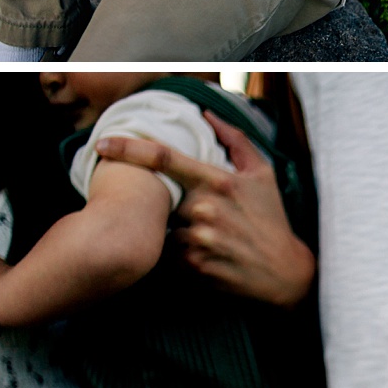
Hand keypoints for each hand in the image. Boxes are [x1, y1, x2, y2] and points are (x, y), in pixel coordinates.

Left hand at [95, 114, 314, 305]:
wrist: (283, 270)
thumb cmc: (272, 217)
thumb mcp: (262, 173)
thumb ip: (235, 140)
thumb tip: (208, 116)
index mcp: (218, 180)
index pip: (164, 158)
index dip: (129, 148)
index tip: (104, 144)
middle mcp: (204, 208)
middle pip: (162, 197)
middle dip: (171, 203)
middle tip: (201, 212)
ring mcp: (197, 238)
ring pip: (165, 226)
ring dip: (178, 228)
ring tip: (210, 235)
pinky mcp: (192, 264)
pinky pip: (170, 252)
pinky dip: (181, 250)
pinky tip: (208, 252)